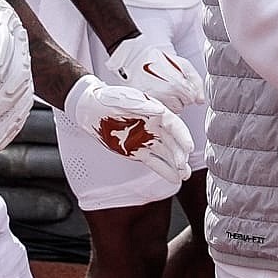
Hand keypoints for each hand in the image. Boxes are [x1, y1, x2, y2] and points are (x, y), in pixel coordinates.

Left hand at [58, 75, 193, 184]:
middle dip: (180, 155)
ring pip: (166, 154)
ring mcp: (146, 139)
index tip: (189, 147)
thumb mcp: (124, 100)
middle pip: (173, 142)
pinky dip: (164, 170)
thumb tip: (161, 111)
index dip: (183, 136)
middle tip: (184, 167)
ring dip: (177, 165)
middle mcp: (154, 126)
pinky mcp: (137, 150)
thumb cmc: (107, 99)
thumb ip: (143, 106)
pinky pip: (154, 162)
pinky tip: (175, 178)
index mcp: (155, 112)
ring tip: (185, 176)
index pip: (174, 125)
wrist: (89, 108)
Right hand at [107, 35, 205, 116]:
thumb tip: (201, 101)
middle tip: (170, 85)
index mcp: (177, 85)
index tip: (181, 83)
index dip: (188, 91)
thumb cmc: (160, 60)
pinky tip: (155, 93)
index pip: (191, 98)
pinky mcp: (145, 105)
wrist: (136, 59)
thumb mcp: (183, 64)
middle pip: (182, 106)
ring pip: (170, 110)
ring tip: (162, 89)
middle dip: (179, 97)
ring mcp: (154, 101)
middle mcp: (165, 95)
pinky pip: (159, 111)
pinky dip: (160, 105)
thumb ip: (196, 82)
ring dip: (170, 102)